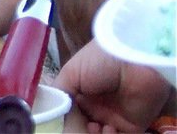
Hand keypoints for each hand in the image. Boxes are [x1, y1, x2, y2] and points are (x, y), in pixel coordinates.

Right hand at [55, 40, 171, 132]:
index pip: (68, 113)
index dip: (65, 119)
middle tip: (81, 124)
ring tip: (95, 127)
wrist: (133, 63)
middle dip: (79, 129)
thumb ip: (60, 97)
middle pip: (82, 126)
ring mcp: (113, 118)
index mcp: (79, 93)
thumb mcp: (70, 73)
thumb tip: (56, 118)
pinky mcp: (132, 127)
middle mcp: (95, 107)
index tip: (63, 120)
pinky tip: (108, 129)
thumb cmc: (97, 62)